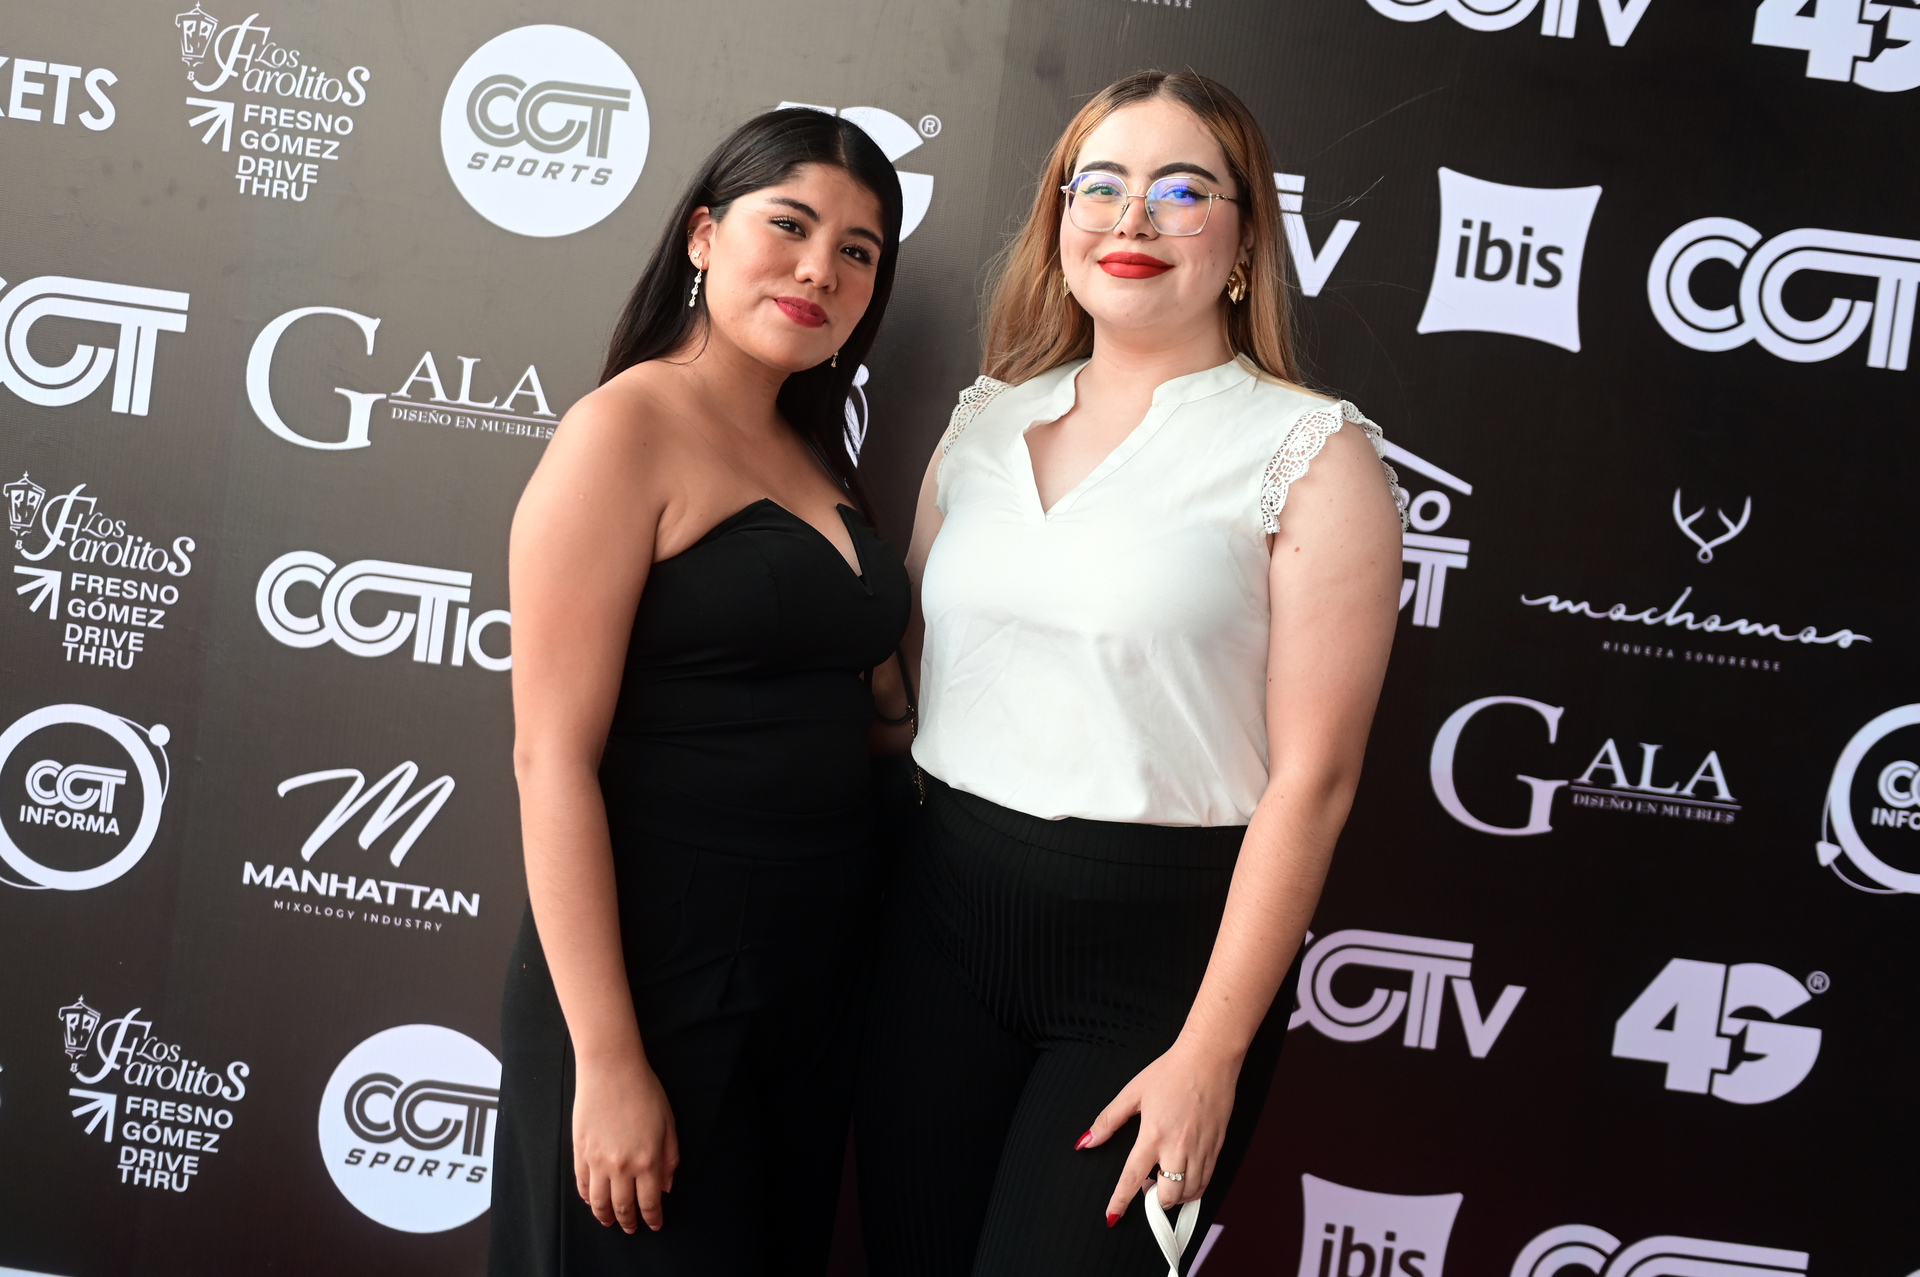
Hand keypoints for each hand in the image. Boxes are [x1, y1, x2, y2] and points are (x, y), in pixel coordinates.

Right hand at [573, 1052, 679, 1232]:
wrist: (610, 1069)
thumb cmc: (644, 1092)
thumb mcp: (668, 1124)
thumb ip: (669, 1158)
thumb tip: (665, 1187)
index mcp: (647, 1160)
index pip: (649, 1202)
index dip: (652, 1218)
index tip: (655, 1224)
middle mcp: (621, 1166)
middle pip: (623, 1207)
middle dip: (629, 1222)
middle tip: (632, 1228)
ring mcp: (597, 1160)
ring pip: (598, 1202)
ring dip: (605, 1216)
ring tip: (610, 1221)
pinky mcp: (580, 1152)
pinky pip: (582, 1184)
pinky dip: (586, 1197)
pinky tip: (592, 1201)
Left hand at [1077, 1039, 1240, 1221]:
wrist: (1209, 1057)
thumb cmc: (1171, 1071)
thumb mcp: (1133, 1093)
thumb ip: (1108, 1120)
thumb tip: (1087, 1141)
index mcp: (1153, 1134)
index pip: (1132, 1177)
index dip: (1120, 1201)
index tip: (1112, 1217)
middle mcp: (1178, 1147)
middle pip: (1167, 1195)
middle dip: (1155, 1201)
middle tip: (1147, 1185)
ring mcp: (1201, 1149)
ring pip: (1190, 1193)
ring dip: (1175, 1196)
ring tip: (1165, 1180)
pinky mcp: (1217, 1146)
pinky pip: (1207, 1181)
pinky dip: (1194, 1188)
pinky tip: (1184, 1177)